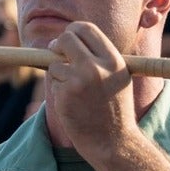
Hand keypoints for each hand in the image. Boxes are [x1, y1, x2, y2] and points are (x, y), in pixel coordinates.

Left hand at [43, 23, 137, 160]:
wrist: (113, 142)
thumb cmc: (114, 109)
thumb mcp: (116, 77)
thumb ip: (98, 57)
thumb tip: (67, 39)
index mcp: (113, 59)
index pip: (86, 28)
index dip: (72, 31)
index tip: (66, 40)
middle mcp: (97, 66)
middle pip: (66, 39)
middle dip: (57, 45)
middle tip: (55, 53)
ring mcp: (79, 80)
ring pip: (55, 64)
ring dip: (59, 75)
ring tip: (76, 93)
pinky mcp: (65, 94)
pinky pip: (53, 83)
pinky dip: (59, 91)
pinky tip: (73, 105)